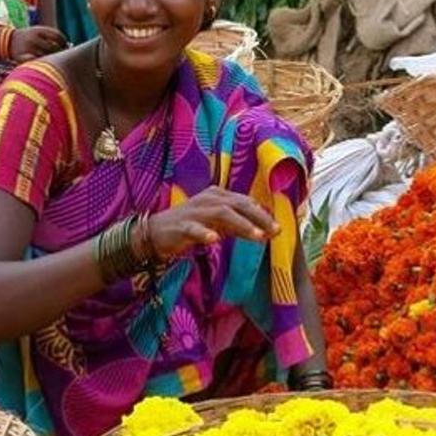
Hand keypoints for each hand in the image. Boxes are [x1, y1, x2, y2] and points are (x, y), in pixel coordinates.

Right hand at [10, 26, 67, 61]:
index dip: (64, 42)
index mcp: (38, 30)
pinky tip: (43, 63)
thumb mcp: (40, 31)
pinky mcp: (22, 57)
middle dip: (59, 52)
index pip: (58, 36)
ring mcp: (27, 48)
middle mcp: (33, 38)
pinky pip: (36, 62)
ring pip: (46, 57)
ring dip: (51, 59)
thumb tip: (69, 46)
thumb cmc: (30, 37)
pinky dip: (41, 63)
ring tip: (52, 60)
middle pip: (53, 48)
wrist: (8, 41)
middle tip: (61, 56)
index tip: (66, 46)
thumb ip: (53, 36)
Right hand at [148, 186, 279, 258]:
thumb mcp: (219, 224)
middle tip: (275, 231)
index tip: (280, 227)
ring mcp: (194, 211)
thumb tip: (266, 230)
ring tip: (258, 236)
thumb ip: (240, 225)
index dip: (264, 213)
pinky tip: (214, 239)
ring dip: (241, 224)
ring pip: (221, 214)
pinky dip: (204, 233)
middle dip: (259, 217)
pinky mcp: (181, 226)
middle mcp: (208, 199)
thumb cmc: (191, 226)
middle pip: (238, 204)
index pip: (246, 202)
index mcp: (218, 195)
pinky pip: (193, 228)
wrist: (155, 232)